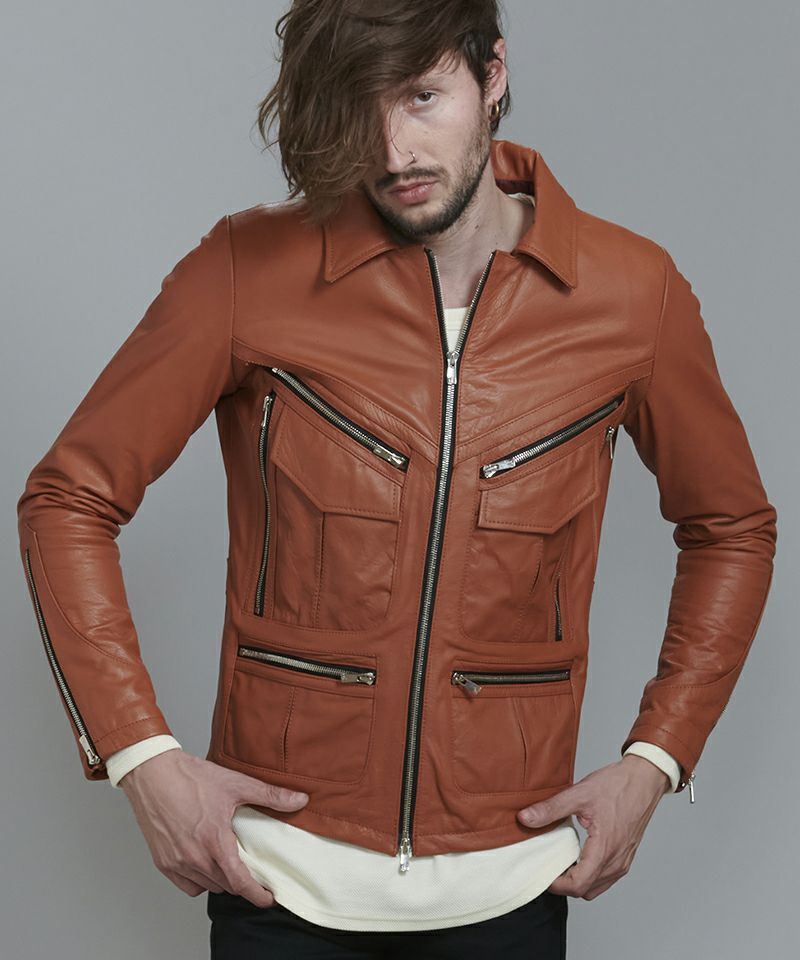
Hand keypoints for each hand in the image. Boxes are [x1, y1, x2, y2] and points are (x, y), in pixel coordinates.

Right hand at [119, 749, 308, 906]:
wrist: (152, 774)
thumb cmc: (190, 778)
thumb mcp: (236, 784)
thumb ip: (270, 795)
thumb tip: (300, 799)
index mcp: (214, 843)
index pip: (240, 883)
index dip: (258, 895)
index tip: (269, 898)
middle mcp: (194, 858)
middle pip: (226, 885)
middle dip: (242, 883)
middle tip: (253, 872)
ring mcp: (176, 863)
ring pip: (206, 886)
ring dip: (221, 880)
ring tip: (230, 863)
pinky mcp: (162, 862)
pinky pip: (186, 885)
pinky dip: (199, 881)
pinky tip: (206, 864)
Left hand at [516, 754, 669, 899]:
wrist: (644, 780)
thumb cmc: (618, 785)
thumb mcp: (579, 794)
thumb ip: (551, 809)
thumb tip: (525, 818)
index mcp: (605, 848)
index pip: (578, 884)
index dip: (556, 884)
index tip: (541, 873)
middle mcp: (617, 860)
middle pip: (585, 890)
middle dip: (563, 884)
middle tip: (546, 866)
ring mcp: (623, 861)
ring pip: (596, 887)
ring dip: (577, 881)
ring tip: (560, 862)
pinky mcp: (626, 857)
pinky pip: (605, 878)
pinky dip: (589, 876)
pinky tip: (578, 856)